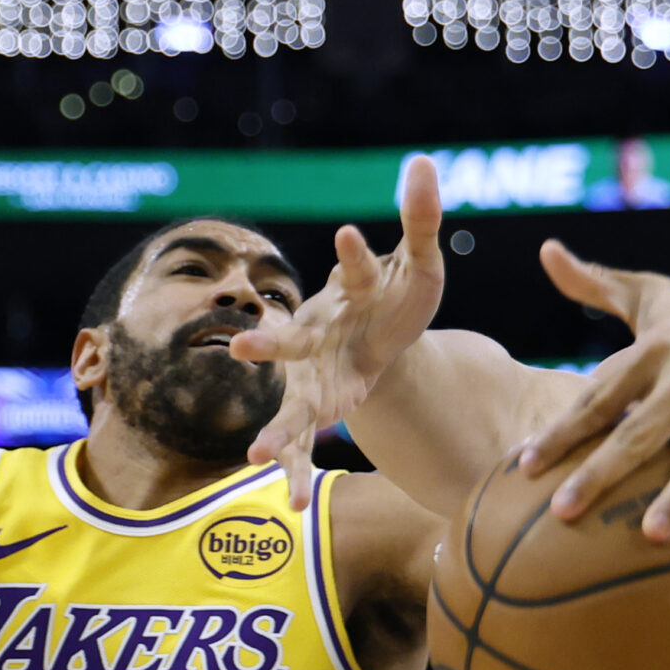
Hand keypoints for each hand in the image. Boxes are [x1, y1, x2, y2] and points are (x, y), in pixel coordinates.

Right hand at [230, 153, 446, 505]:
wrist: (380, 334)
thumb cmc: (395, 294)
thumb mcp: (420, 262)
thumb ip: (421, 218)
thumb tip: (421, 161)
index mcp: (347, 294)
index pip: (354, 271)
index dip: (354, 256)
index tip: (353, 235)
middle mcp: (316, 336)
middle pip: (290, 342)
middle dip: (269, 347)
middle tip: (248, 349)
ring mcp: (311, 378)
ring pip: (288, 407)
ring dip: (274, 432)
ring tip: (254, 458)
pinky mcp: (318, 409)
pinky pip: (306, 447)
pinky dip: (299, 475)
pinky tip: (295, 508)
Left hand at [514, 243, 669, 555]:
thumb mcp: (653, 296)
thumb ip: (595, 282)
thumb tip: (545, 250)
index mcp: (656, 346)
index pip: (597, 395)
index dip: (560, 431)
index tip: (524, 466)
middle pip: (640, 430)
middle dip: (601, 471)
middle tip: (563, 511)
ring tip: (653, 535)